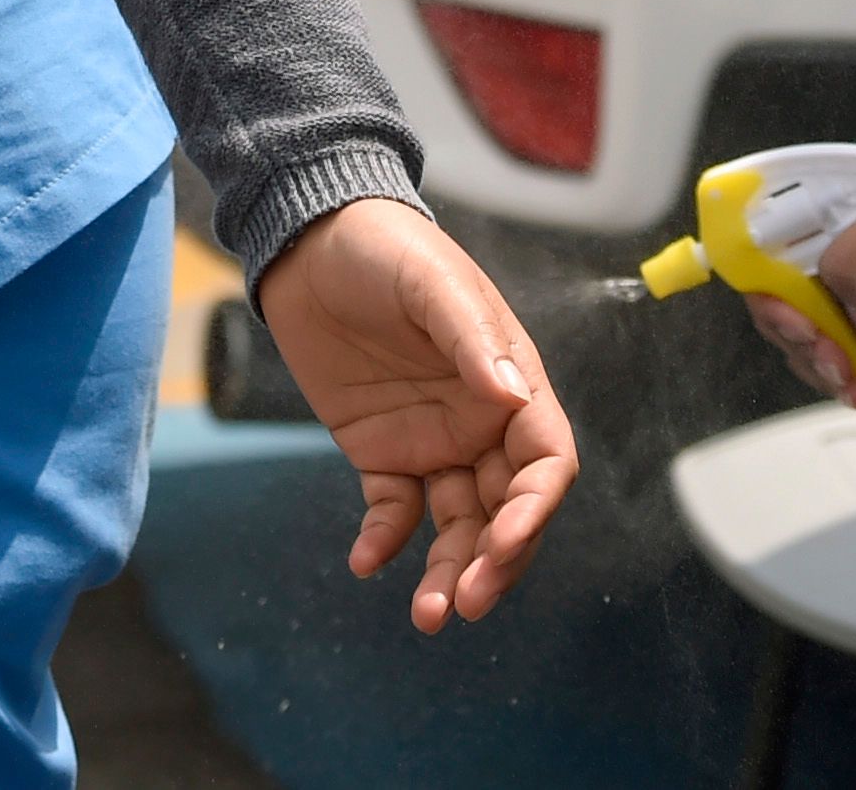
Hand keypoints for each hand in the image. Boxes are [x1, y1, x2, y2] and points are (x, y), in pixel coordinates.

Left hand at [252, 198, 579, 631]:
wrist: (310, 241)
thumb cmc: (386, 248)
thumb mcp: (432, 282)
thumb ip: (471, 338)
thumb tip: (512, 397)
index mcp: (511, 383)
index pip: (545, 461)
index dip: (534, 508)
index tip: (503, 542)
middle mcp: (480, 422)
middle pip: (506, 510)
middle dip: (495, 562)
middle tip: (465, 603)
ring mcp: (432, 440)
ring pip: (456, 524)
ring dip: (449, 571)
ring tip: (427, 615)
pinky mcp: (380, 450)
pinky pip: (394, 510)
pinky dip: (385, 541)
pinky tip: (367, 561)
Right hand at [741, 151, 855, 410]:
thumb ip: (851, 263)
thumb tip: (854, 324)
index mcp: (840, 220)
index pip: (774, 257)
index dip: (769, 293)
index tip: (794, 322)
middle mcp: (855, 266)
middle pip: (793, 317)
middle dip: (804, 346)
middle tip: (834, 361)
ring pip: (830, 359)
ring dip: (841, 378)